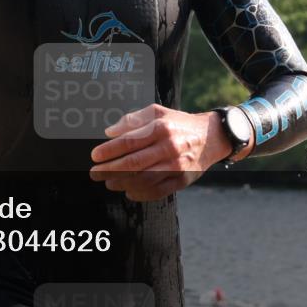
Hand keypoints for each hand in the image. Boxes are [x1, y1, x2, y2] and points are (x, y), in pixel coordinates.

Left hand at [88, 104, 239, 200]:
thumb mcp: (157, 112)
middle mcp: (169, 147)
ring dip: (122, 183)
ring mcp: (177, 166)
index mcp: (161, 128)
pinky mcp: (183, 180)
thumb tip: (110, 132)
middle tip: (95, 173)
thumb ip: (132, 120)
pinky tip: (128, 191)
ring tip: (109, 182)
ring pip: (144, 179)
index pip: (129, 141)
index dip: (109, 150)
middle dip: (110, 170)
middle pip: (133, 163)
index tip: (95, 156)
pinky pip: (158, 191)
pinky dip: (140, 194)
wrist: (211, 137)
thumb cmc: (178, 124)